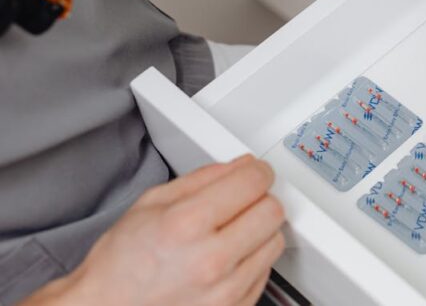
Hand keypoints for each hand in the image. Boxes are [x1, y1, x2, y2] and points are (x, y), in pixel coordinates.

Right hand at [26, 155, 284, 305]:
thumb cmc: (120, 265)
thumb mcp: (151, 204)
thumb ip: (204, 178)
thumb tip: (241, 165)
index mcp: (187, 224)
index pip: (254, 181)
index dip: (257, 170)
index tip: (254, 173)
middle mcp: (211, 260)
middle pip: (272, 210)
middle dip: (260, 199)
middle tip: (242, 203)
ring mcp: (225, 291)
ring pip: (275, 241)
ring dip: (258, 232)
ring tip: (228, 236)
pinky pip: (265, 272)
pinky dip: (252, 261)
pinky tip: (226, 261)